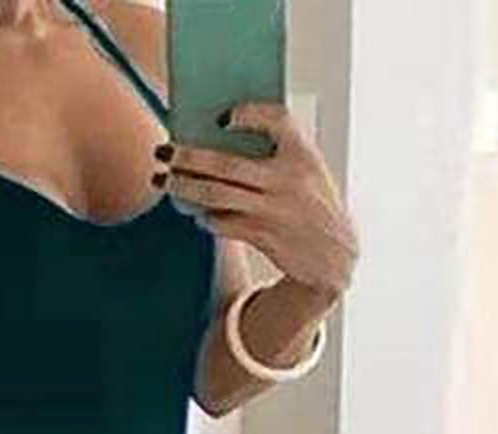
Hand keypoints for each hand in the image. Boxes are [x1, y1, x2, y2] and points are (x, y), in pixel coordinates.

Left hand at [158, 102, 359, 303]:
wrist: (334, 256)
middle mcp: (287, 181)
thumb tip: (220, 133)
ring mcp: (273, 211)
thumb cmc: (313, 203)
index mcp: (303, 154)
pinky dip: (205, 217)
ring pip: (217, 195)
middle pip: (226, 164)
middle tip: (163, 150)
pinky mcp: (263, 237)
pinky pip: (223, 223)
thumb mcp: (308, 169)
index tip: (221, 116)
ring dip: (184, 187)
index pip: (277, 120)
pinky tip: (195, 212)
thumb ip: (278, 149)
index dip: (249, 113)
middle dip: (188, 157)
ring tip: (163, 180)